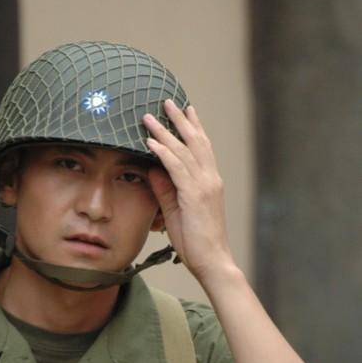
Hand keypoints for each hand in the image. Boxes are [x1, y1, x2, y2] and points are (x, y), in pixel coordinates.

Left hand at [143, 100, 233, 287]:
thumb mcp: (177, 211)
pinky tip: (152, 141)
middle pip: (195, 141)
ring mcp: (205, 186)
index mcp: (210, 182)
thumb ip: (165, 189)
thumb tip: (152, 168)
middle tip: (167, 101)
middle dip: (180, 120)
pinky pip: (177, 168)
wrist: (213, 261)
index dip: (193, 128)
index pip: (201, 148)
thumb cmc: (196, 241)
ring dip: (166, 131)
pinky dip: (164, 152)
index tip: (185, 110)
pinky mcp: (195, 195)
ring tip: (150, 116)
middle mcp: (210, 179)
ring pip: (184, 150)